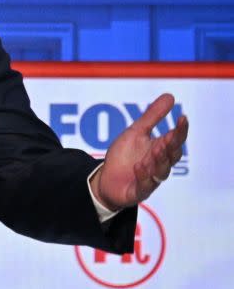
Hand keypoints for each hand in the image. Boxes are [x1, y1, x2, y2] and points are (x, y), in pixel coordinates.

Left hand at [91, 93, 187, 211]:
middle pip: (171, 156)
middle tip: (171, 135)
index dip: (180, 130)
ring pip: (161, 171)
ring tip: (156, 149)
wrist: (105, 179)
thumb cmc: (124, 156)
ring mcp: (150, 179)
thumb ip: (152, 117)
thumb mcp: (135, 132)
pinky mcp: (139, 191)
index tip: (182, 117)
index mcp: (160, 150)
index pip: (175, 140)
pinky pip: (144, 185)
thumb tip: (170, 96)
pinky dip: (143, 175)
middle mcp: (159, 165)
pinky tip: (139, 166)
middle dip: (171, 146)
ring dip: (159, 160)